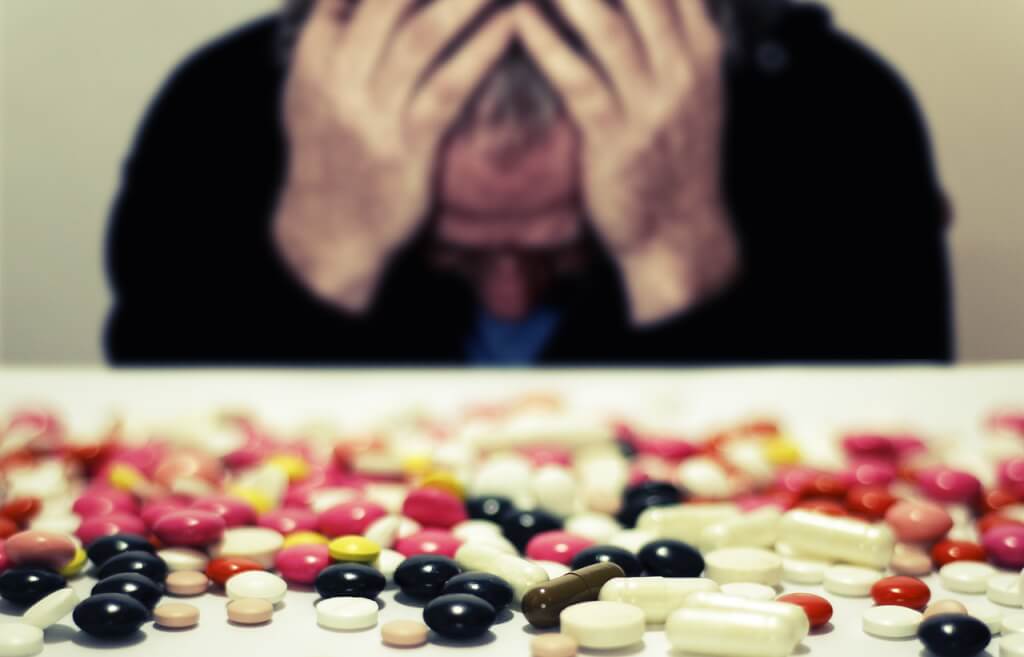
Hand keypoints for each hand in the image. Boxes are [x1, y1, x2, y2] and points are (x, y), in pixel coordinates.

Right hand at [274, 0, 514, 311]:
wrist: (330, 235)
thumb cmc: (330, 161)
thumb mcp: (310, 96)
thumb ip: (330, 40)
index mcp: (314, 60)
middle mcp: (338, 80)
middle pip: (386, 0)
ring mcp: (372, 114)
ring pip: (421, 35)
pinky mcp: (407, 148)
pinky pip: (448, 87)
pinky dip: (481, 49)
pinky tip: (511, 23)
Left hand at [517, 0, 739, 325]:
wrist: (678, 232)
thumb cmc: (671, 157)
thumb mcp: (688, 88)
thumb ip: (670, 33)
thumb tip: (637, 0)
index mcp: (702, 49)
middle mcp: (684, 68)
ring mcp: (653, 104)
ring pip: (610, 24)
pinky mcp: (617, 138)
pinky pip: (580, 78)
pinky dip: (548, 42)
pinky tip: (519, 16)